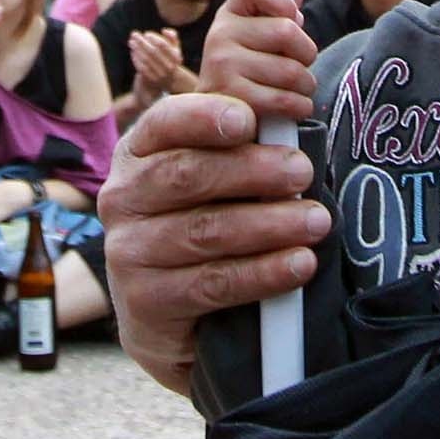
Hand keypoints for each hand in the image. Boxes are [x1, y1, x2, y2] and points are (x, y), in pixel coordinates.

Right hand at [100, 92, 326, 399]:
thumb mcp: (209, 183)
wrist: (168, 321)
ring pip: (205, 231)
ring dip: (269, 224)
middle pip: (186, 174)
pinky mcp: (145, 301)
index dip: (204, 117)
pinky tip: (300, 265)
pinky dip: (263, 273)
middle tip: (303, 172)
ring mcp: (128, 251)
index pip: (164, 123)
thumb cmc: (202, 229)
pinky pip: (213, 283)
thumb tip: (288, 125)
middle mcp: (123, 197)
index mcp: (138, 153)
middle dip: (252, 170)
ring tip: (316, 221)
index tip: (249, 120)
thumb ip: (236, 150)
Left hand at [132, 28, 192, 98]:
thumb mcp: (175, 47)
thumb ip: (172, 36)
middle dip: (142, 42)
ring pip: (146, 60)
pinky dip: (136, 59)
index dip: (154, 38)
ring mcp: (160, 74)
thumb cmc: (170, 57)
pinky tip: (133, 51)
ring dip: (137, 49)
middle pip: (153, 52)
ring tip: (131, 41)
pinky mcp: (152, 79)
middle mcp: (169, 67)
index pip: (163, 45)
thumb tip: (164, 31)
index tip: (146, 34)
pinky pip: (142, 68)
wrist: (169, 79)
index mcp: (176, 57)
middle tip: (134, 34)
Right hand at [198, 0, 316, 125]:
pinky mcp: (233, 99)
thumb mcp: (262, 35)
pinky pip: (285, 99)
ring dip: (306, 86)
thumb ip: (281, 7)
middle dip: (306, 53)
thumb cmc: (251, 70)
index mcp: (229, 13)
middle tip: (300, 65)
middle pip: (287, 30)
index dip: (282, 1)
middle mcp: (218, 35)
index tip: (292, 18)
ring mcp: (221, 66)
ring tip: (296, 89)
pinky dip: (300, 107)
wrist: (220, 121)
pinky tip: (292, 107)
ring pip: (292, 70)